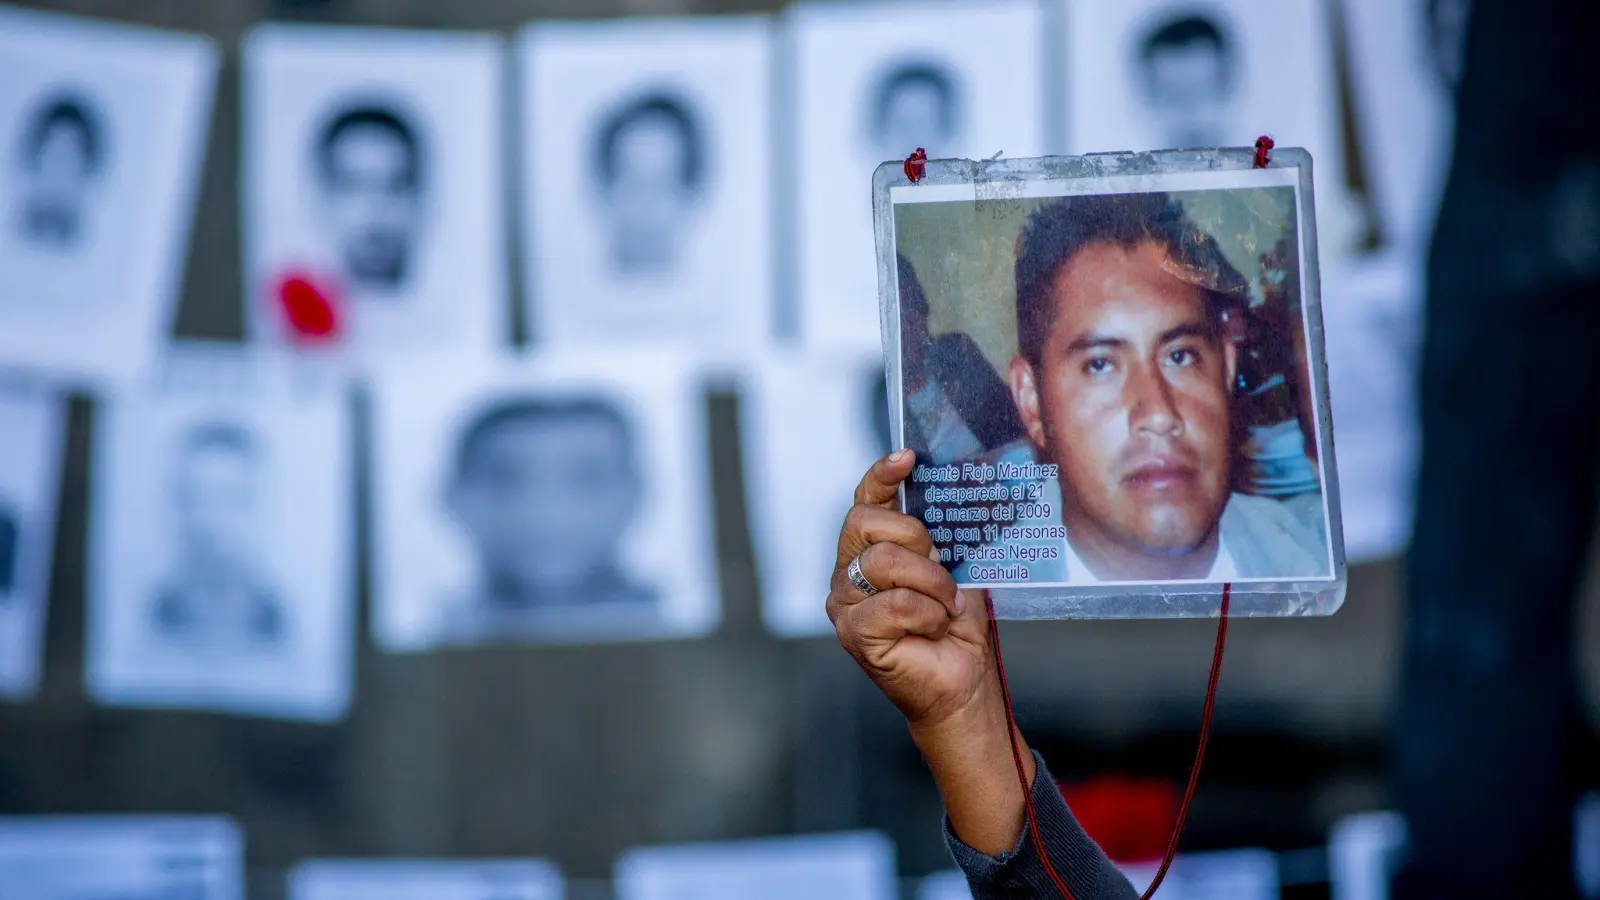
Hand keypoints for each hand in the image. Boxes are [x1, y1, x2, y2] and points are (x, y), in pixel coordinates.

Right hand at [827, 449, 992, 730]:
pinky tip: (934, 629)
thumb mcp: (954, 566)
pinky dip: (927, 615)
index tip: (907, 458)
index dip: (881, 475)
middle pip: (865, 523)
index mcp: (870, 550)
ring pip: (884, 563)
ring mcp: (845, 603)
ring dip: (931, 583)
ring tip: (946, 606)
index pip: (865, 501)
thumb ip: (940, 533)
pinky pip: (894, 604)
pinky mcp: (853, 633)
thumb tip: (953, 486)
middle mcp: (848, 572)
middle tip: (943, 566)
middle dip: (914, 538)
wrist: (963, 680)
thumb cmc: (956, 625)